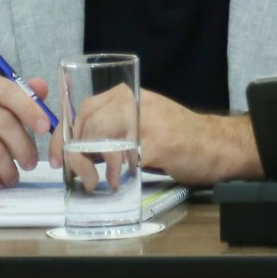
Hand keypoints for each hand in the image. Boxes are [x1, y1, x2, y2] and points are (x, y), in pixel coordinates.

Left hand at [47, 88, 259, 186]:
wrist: (220, 145)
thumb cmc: (180, 139)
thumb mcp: (142, 124)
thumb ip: (113, 129)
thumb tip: (75, 148)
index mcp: (130, 96)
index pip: (84, 108)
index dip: (63, 133)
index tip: (56, 155)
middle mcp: (137, 102)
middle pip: (87, 121)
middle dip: (72, 151)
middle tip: (76, 173)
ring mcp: (148, 120)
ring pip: (99, 136)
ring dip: (90, 163)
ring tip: (96, 181)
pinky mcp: (158, 141)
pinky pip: (122, 155)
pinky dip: (114, 172)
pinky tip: (118, 181)